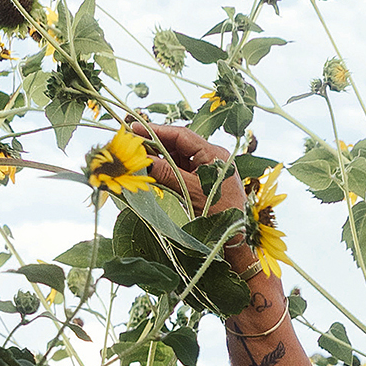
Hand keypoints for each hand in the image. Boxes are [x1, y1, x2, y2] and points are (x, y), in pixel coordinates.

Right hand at [137, 119, 248, 236]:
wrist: (234, 236)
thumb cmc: (220, 213)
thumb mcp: (191, 191)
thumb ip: (167, 173)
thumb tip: (142, 161)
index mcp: (213, 154)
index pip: (181, 135)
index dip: (157, 131)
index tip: (135, 129)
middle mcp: (210, 157)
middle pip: (177, 143)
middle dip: (154, 143)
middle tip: (131, 145)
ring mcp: (205, 168)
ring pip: (176, 156)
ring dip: (157, 157)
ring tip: (136, 158)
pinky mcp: (200, 180)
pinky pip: (179, 168)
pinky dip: (164, 169)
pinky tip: (150, 170)